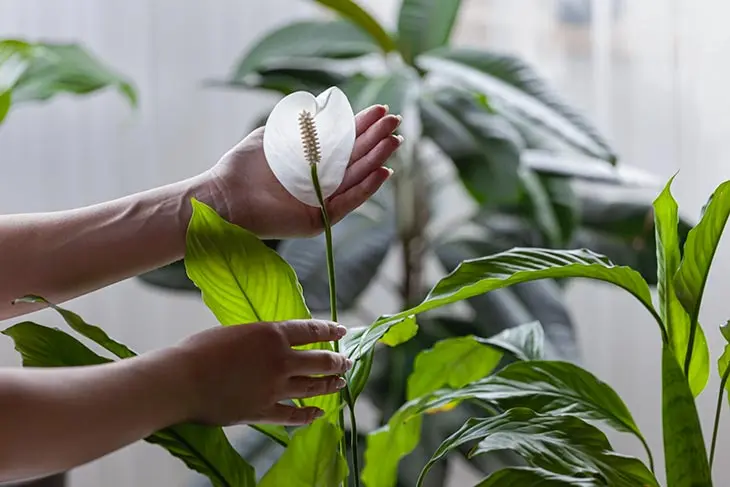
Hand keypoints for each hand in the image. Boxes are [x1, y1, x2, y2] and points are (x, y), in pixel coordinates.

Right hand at [166, 320, 351, 425]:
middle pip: (321, 361)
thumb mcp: (237, 332)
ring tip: (340, 384)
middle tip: (347, 362)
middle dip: (338, 362)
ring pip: (312, 387)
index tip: (342, 331)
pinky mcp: (263, 411)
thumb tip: (275, 343)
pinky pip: (293, 414)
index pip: (312, 331)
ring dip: (329, 385)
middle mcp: (280, 360)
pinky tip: (318, 413)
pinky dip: (308, 414)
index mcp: (272, 333)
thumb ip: (261, 337)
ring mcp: (274, 387)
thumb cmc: (200, 350)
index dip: (331, 331)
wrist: (180, 380)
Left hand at [209, 104, 401, 237]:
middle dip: (376, 139)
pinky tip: (382, 171)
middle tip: (395, 122)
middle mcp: (320, 180)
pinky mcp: (318, 220)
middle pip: (355, 158)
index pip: (344, 141)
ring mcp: (320, 200)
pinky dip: (366, 189)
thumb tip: (325, 106)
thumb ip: (300, 123)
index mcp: (311, 159)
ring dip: (376, 159)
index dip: (363, 125)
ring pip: (356, 178)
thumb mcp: (276, 135)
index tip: (381, 110)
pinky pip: (347, 203)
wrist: (225, 196)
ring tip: (394, 142)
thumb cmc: (245, 165)